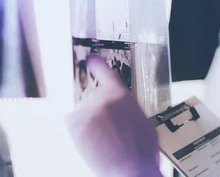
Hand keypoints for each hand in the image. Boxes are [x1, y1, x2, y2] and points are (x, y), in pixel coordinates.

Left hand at [65, 55, 161, 176]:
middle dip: (95, 109)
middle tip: (106, 127)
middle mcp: (102, 98)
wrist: (131, 168)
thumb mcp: (142, 120)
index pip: (104, 71)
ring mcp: (87, 110)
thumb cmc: (141, 150)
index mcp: (122, 94)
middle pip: (91, 95)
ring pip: (80, 110)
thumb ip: (127, 107)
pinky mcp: (75, 124)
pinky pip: (71, 122)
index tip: (91, 60)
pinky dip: (77, 131)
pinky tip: (91, 141)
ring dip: (87, 121)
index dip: (95, 63)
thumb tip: (121, 106)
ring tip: (101, 138)